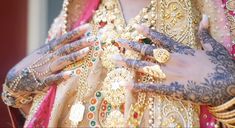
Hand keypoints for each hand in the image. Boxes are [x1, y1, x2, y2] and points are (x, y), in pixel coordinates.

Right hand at [5, 24, 92, 91]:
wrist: (16, 79)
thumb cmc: (33, 63)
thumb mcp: (43, 50)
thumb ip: (54, 42)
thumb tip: (62, 30)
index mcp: (49, 49)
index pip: (64, 39)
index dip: (75, 33)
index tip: (87, 27)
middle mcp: (49, 57)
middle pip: (66, 48)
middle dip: (80, 43)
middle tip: (93, 39)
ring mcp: (46, 68)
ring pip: (62, 61)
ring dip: (74, 56)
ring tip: (86, 52)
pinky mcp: (43, 81)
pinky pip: (53, 79)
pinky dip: (61, 76)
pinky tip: (71, 74)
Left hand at [114, 15, 234, 105]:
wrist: (227, 85)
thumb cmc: (221, 66)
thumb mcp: (213, 47)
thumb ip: (204, 33)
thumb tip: (205, 17)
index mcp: (180, 50)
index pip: (160, 38)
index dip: (147, 32)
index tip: (135, 26)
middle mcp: (171, 60)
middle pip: (146, 51)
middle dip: (131, 45)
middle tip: (117, 41)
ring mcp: (169, 74)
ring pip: (144, 66)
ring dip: (128, 62)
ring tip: (114, 59)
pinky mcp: (170, 88)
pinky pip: (150, 87)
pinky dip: (137, 86)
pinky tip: (125, 84)